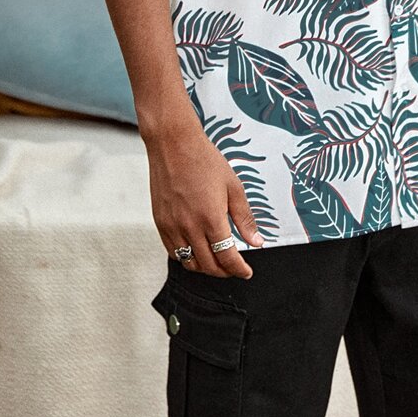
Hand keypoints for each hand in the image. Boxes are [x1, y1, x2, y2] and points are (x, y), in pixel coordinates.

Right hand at [145, 124, 263, 277]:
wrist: (174, 144)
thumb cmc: (204, 160)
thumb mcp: (233, 186)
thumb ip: (244, 217)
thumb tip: (257, 241)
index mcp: (211, 218)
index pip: (226, 257)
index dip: (239, 269)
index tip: (246, 272)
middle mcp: (189, 227)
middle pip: (208, 265)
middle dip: (225, 272)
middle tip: (234, 268)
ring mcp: (172, 226)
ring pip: (189, 263)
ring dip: (205, 268)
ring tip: (216, 261)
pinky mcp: (160, 223)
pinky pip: (173, 252)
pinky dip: (186, 258)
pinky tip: (196, 250)